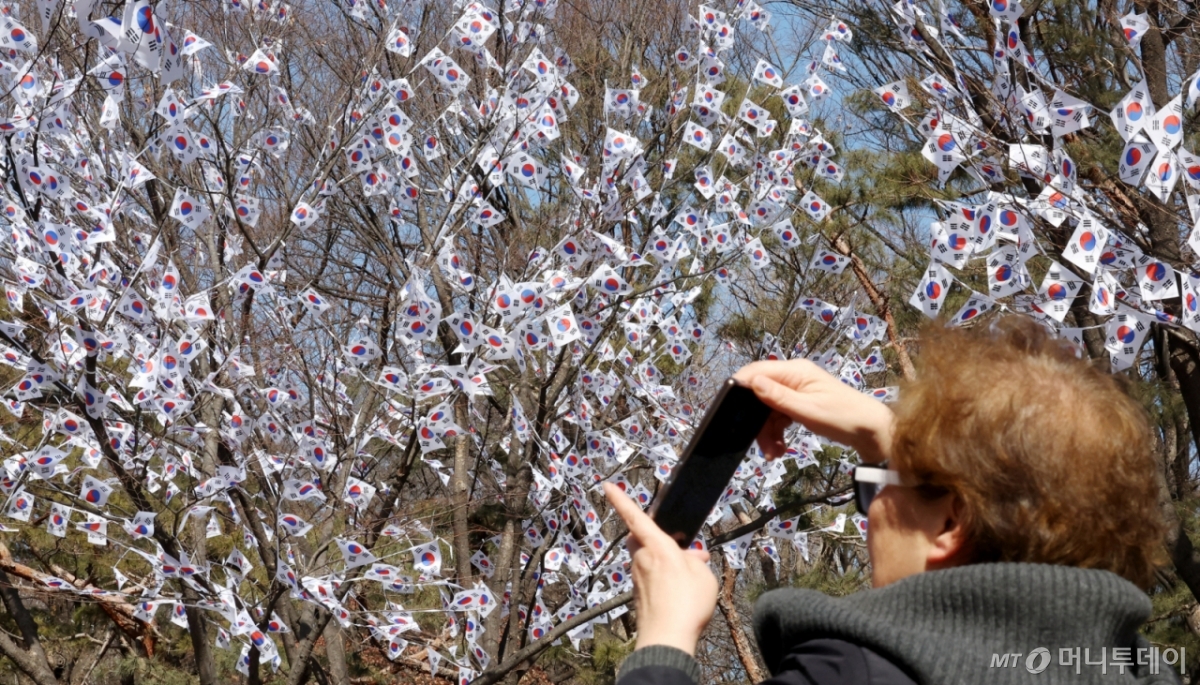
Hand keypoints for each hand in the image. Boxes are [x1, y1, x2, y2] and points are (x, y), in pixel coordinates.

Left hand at [603, 482, 716, 655]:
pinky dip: (662, 579)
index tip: (606, 485)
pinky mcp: (638, 595)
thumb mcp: (704, 576)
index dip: (620, 500)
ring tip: (688, 578)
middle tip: (678, 546)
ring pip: (647, 559)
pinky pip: (650, 578)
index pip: (635, 517)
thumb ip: (696, 561)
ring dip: (663, 562)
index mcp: (657, 547)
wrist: (667, 640)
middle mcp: (642, 559)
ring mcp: (637, 578)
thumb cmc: (687, 603)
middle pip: (641, 538)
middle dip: (654, 536)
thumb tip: (692, 557)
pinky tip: (679, 594)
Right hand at [732, 359, 893, 462]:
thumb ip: (778, 397)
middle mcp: (794, 377)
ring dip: (767, 432)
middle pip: (761, 395)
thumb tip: (751, 381)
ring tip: (772, 453)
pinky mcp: (801, 405)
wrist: (874, 433)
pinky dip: (777, 433)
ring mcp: (798, 391)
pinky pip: (780, 417)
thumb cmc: (844, 418)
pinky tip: (779, 450)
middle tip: (760, 445)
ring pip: (768, 409)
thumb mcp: (808, 410)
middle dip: (757, 420)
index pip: (757, 371)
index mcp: (795, 371)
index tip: (728, 410)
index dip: (741, 388)